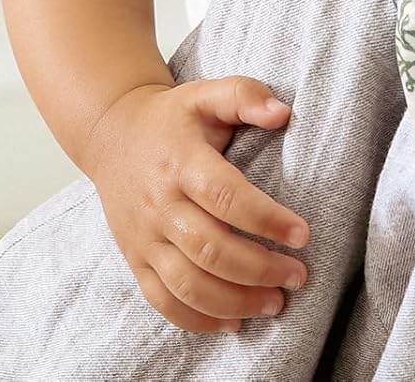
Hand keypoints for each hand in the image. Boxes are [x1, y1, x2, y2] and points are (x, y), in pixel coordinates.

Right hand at [81, 78, 309, 332]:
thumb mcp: (208, 93)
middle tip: (299, 275)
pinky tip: (234, 321)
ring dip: (234, 301)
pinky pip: (163, 300)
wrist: (111, 134)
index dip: (266, 218)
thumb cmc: (173, 117)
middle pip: (209, 249)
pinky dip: (198, 319)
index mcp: (182, 162)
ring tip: (276, 303)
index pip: (225, 197)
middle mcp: (160, 205)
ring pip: (187, 284)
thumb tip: (284, 113)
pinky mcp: (136, 259)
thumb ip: (247, 95)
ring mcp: (144, 237)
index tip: (303, 234)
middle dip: (259, 269)